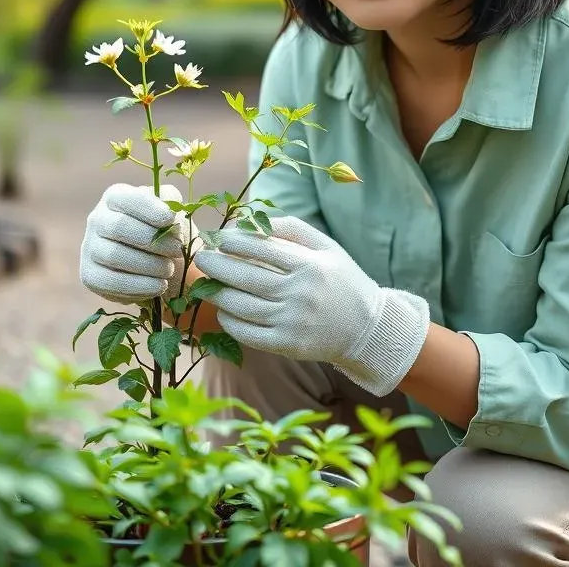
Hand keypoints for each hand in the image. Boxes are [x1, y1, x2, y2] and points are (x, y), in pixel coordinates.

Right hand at [80, 183, 198, 304]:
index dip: (149, 209)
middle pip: (119, 227)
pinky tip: (159, 286)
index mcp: (115, 197)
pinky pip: (109, 282)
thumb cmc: (165, 229)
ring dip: (148, 265)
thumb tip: (169, 211)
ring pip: (114, 255)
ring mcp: (90, 247)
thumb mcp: (170, 209)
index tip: (171, 220)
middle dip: (153, 240)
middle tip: (176, 249)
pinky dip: (138, 286)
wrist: (157, 262)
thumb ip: (171, 201)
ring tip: (169, 269)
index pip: (126, 199)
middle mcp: (97, 219)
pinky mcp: (90, 275)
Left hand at [193, 216, 430, 396]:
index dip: (235, 241)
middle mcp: (301, 294)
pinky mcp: (288, 346)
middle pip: (247, 277)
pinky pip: (249, 334)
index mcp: (310, 265)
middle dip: (218, 265)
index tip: (220, 238)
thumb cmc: (341, 280)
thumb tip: (251, 222)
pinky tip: (223, 312)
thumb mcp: (327, 247)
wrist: (366, 328)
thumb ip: (292, 229)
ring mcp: (293, 322)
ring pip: (243, 307)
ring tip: (206, 284)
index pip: (262, 249)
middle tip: (202, 258)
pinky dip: (230, 323)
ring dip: (218, 294)